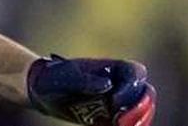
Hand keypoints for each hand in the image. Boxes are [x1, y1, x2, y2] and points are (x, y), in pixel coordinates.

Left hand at [27, 54, 155, 125]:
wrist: (42, 92)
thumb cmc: (54, 78)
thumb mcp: (65, 76)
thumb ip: (85, 80)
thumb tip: (107, 85)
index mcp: (111, 68)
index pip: (136, 73)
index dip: (132, 88)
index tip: (114, 101)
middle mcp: (119, 83)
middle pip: (144, 94)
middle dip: (141, 109)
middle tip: (121, 122)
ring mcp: (116, 101)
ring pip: (140, 111)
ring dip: (138, 121)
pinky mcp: (110, 118)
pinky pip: (127, 124)